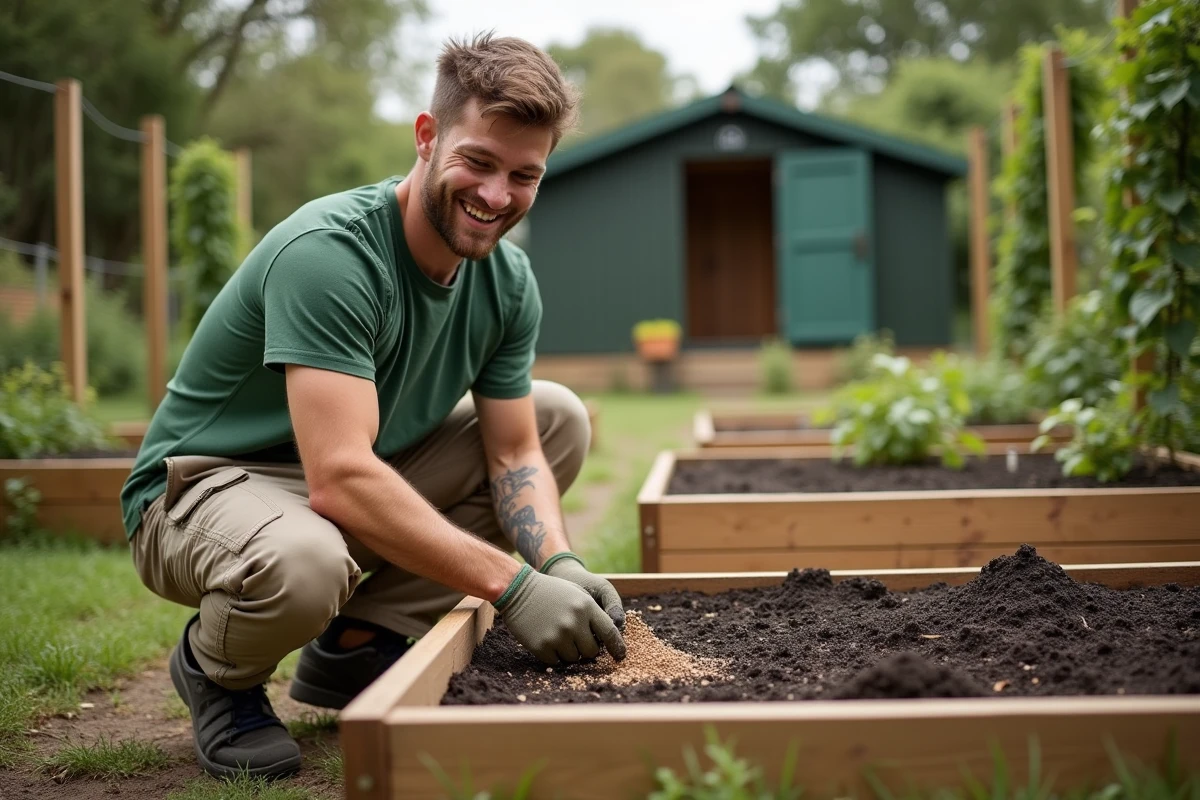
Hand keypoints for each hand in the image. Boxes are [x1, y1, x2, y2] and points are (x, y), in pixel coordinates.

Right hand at [494, 565, 625, 665]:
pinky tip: (547, 638)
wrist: (518, 589)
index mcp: (586, 607)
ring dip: (569, 652)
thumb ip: (593, 615)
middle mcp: (574, 623)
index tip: (620, 655)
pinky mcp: (542, 646)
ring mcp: (557, 636)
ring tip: (558, 635)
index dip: (617, 647)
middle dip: (587, 649)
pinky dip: (554, 654)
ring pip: (574, 659)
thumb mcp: (577, 594)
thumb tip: (605, 641)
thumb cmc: (551, 592)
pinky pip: (556, 661)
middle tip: (576, 639)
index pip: (610, 633)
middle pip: (592, 652)